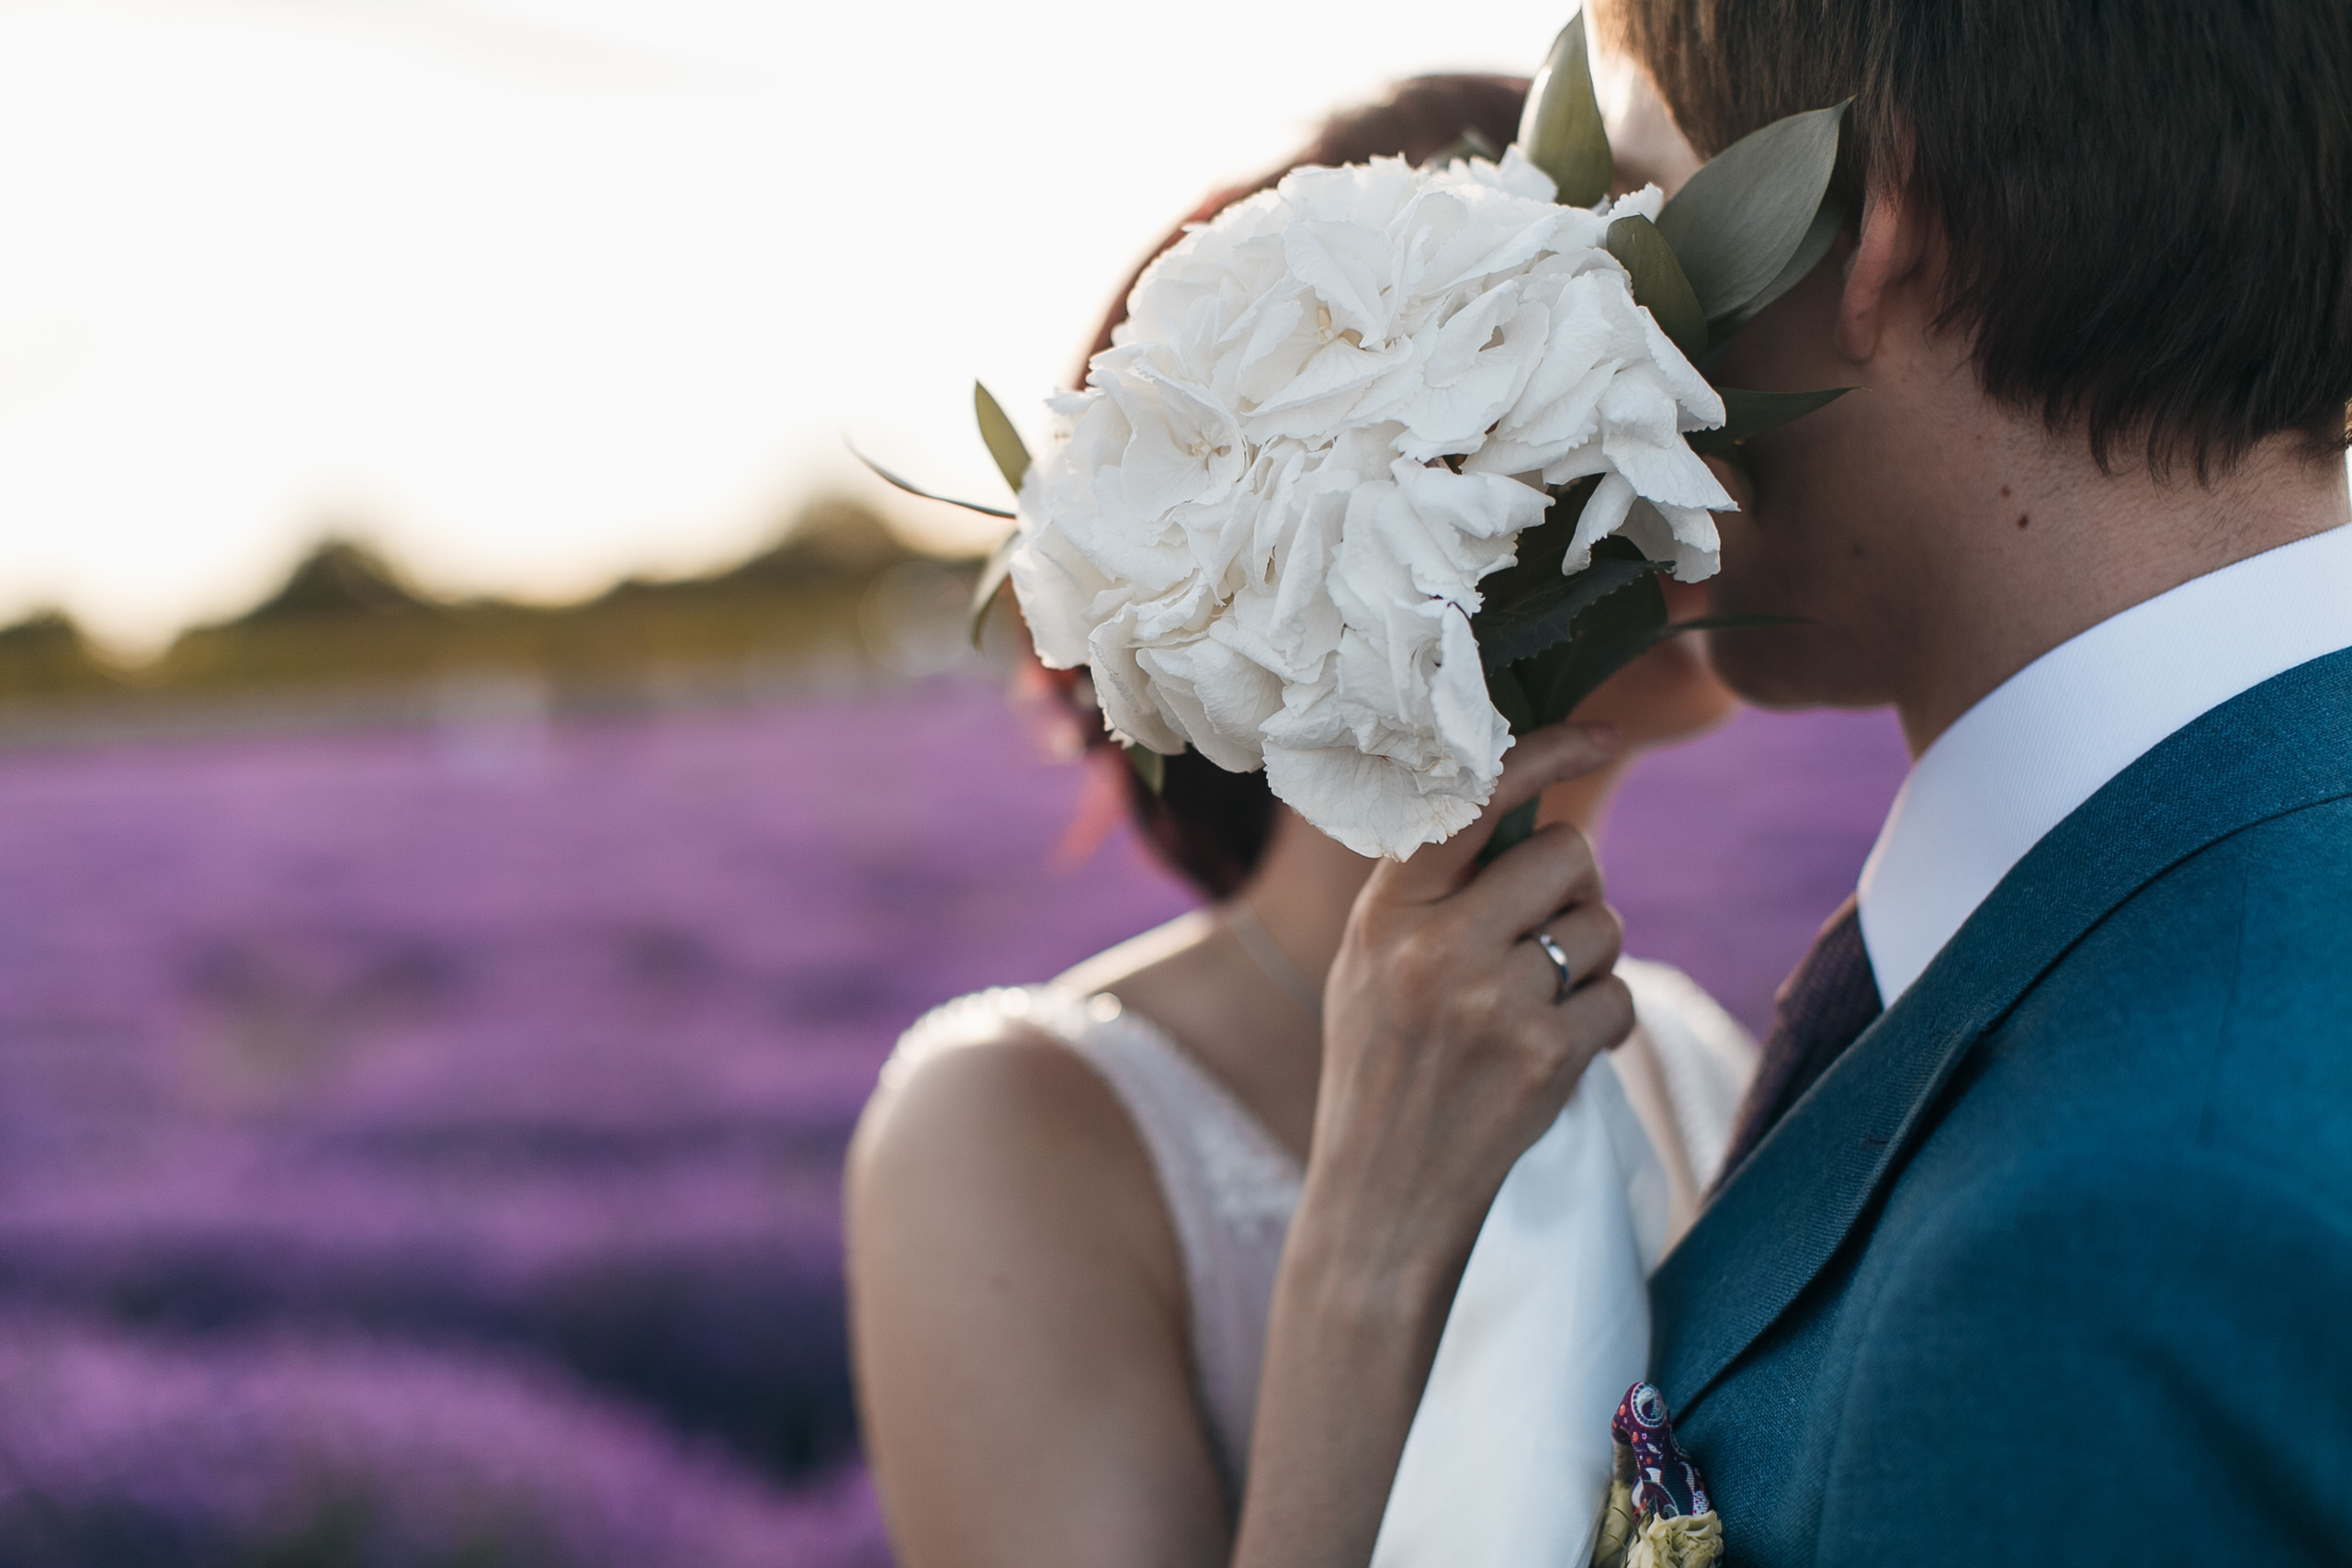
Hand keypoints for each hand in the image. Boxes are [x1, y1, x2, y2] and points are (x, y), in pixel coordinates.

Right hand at [1310, 722, 1636, 1289]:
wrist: (1380, 1201)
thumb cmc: (1379, 1073)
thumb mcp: (1370, 965)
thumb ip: (1433, 892)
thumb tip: (1524, 814)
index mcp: (1386, 911)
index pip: (1474, 796)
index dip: (1548, 749)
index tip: (1602, 730)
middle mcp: (1434, 945)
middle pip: (1567, 853)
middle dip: (1577, 887)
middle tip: (1545, 937)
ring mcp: (1490, 1001)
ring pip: (1602, 926)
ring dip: (1593, 961)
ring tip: (1539, 1009)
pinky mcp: (1542, 1058)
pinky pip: (1619, 999)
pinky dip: (1605, 1024)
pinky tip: (1556, 1056)